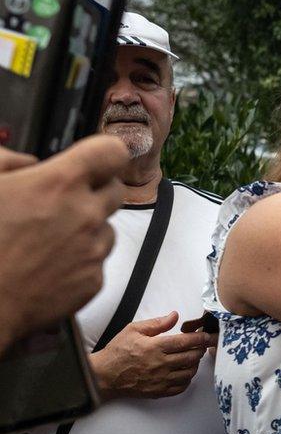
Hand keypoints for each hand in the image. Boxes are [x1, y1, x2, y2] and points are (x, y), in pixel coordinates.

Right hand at [0, 137, 127, 350]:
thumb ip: (6, 162)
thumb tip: (26, 162)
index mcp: (59, 184)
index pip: (112, 152)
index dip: (105, 153)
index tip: (97, 159)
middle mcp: (85, 214)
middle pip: (116, 190)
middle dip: (96, 191)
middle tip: (66, 201)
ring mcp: (92, 250)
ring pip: (106, 228)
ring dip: (87, 229)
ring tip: (47, 240)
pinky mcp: (93, 281)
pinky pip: (96, 262)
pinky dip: (79, 261)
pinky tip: (49, 265)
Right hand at [90, 312, 218, 399]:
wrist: (104, 375)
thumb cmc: (118, 351)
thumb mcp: (134, 330)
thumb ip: (157, 323)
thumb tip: (174, 316)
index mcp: (156, 347)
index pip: (186, 341)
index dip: (201, 337)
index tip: (208, 335)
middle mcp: (160, 364)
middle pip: (192, 356)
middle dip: (200, 349)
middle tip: (201, 345)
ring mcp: (160, 379)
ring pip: (189, 372)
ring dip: (195, 364)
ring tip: (192, 357)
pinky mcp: (158, 391)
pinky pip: (181, 387)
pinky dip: (187, 379)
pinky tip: (183, 372)